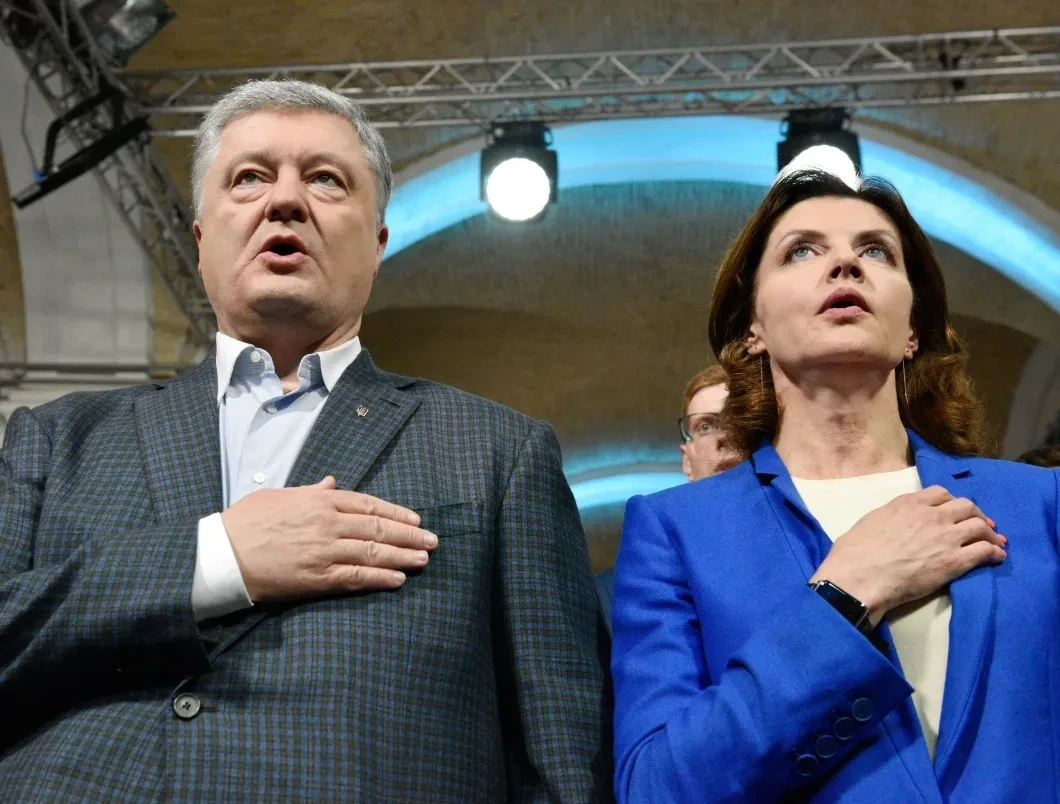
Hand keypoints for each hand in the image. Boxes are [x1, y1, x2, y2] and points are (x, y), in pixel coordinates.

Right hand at [221, 476, 437, 601]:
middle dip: (409, 534)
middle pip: (378, 527)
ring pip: (373, 552)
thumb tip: (331, 483)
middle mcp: (327, 523)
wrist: (221, 554)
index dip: (395, 512)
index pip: (368, 504)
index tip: (415, 518)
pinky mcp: (316, 578)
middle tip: (432, 540)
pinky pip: (356, 578)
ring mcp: (324, 551)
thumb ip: (309, 491)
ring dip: (403, 556)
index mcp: (318, 500)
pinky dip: (380, 578)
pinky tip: (398, 579)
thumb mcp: (278, 495)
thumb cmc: (244, 522)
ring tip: (424, 559)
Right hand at [809, 485, 1005, 624]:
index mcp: (909, 503)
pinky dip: (994, 552)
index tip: (954, 512)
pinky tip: (997, 557)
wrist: (860, 576)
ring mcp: (946, 537)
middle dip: (976, 515)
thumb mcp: (871, 520)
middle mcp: (932, 515)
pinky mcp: (955, 561)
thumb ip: (892, 515)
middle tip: (981, 525)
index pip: (941, 493)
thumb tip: (897, 521)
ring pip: (981, 526)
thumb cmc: (855, 551)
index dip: (951, 502)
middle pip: (967, 506)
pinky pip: (984, 551)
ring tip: (995, 542)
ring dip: (990, 534)